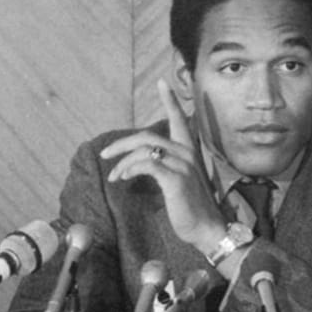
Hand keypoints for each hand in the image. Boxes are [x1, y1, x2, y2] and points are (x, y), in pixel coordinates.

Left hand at [100, 78, 227, 253]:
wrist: (207, 230)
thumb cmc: (191, 207)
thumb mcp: (179, 180)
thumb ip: (165, 165)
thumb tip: (141, 160)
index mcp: (189, 151)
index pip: (179, 119)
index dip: (170, 99)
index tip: (162, 82)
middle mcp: (187, 153)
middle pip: (147, 136)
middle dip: (121, 143)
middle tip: (105, 154)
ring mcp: (183, 166)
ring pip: (144, 150)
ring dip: (123, 162)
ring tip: (114, 176)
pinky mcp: (176, 180)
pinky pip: (147, 165)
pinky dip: (130, 169)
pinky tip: (124, 178)